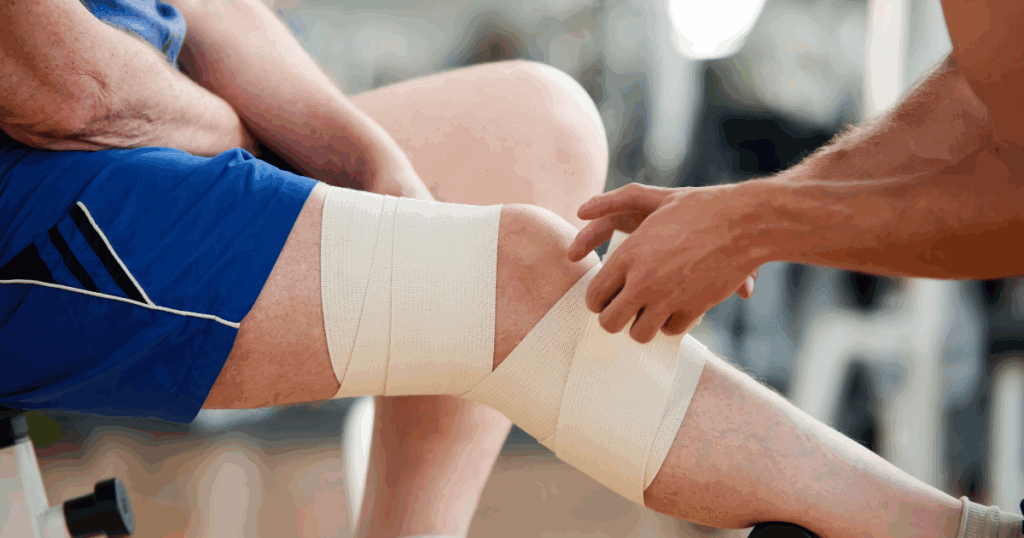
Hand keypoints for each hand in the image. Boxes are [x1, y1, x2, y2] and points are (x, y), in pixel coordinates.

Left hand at [567, 183, 759, 342]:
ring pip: (638, 333)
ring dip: (642, 326)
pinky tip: (675, 310)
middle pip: (609, 322)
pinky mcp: (693, 309)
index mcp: (628, 254)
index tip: (605, 300)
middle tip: (623, 313)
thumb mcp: (656, 199)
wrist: (746, 223)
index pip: (595, 295)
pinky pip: (670, 331)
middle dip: (614, 320)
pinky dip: (671, 324)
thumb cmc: (700, 207)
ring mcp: (668, 298)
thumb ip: (615, 202)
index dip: (597, 302)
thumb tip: (580, 212)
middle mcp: (642, 280)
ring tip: (647, 315)